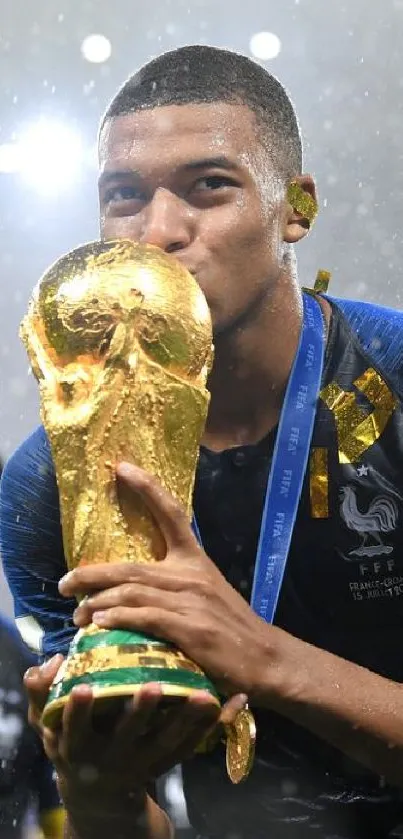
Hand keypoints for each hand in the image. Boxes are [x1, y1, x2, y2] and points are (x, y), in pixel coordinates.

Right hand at [24, 654, 246, 809]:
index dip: (80, 710)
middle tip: (152, 685)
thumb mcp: (48, 724)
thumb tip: (49, 664)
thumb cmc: (72, 741)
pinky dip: (215, 726)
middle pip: (128, 736)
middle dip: (140, 712)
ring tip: (204, 695)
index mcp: (80, 744)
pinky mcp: (168, 761)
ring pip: (168, 743)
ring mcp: (144, 760)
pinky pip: (195, 745)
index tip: (85, 687)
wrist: (99, 792)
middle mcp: (113, 756)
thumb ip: (42, 695)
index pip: (77, 727)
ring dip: (187, 720)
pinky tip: (234, 703)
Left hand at [62, 462, 278, 699]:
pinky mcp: (191, 630)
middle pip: (131, 566)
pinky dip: (119, 619)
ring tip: (78, 615)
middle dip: (91, 573)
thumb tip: (134, 585)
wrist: (267, 658)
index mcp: (196, 560)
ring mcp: (191, 602)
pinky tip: (101, 624)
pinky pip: (145, 619)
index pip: (172, 513)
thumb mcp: (208, 593)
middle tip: (64, 583)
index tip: (121, 467)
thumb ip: (175, 584)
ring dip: (98, 602)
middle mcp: (191, 575)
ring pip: (132, 592)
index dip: (147, 487)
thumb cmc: (232, 628)